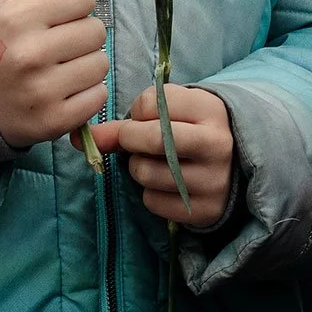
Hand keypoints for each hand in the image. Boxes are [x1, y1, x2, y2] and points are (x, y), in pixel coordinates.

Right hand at [0, 0, 108, 147]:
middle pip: (96, 31)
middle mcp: (28, 54)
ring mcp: (41, 91)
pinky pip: (99, 96)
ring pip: (101, 64)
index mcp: (17, 19)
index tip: (58, 17)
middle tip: (61, 45)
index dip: (74, 5)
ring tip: (63, 68)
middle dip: (83, 35)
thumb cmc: (2, 43)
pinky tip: (66, 90)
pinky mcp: (53, 121)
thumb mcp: (14, 1)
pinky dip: (88, 93)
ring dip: (87, 64)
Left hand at [88, 84, 234, 227]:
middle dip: (130, 140)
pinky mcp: (205, 209)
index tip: (146, 118)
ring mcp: (214, 179)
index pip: (152, 102)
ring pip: (146, 172)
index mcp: (209, 109)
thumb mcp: (169, 116)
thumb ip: (123, 124)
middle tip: (134, 142)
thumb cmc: (191, 132)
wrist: (233, 167)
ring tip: (154, 163)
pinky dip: (149, 193)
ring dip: (137, 168)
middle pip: (152, 138)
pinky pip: (153, 202)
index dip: (138, 111)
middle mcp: (216, 144)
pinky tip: (164, 184)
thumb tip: (78, 139)